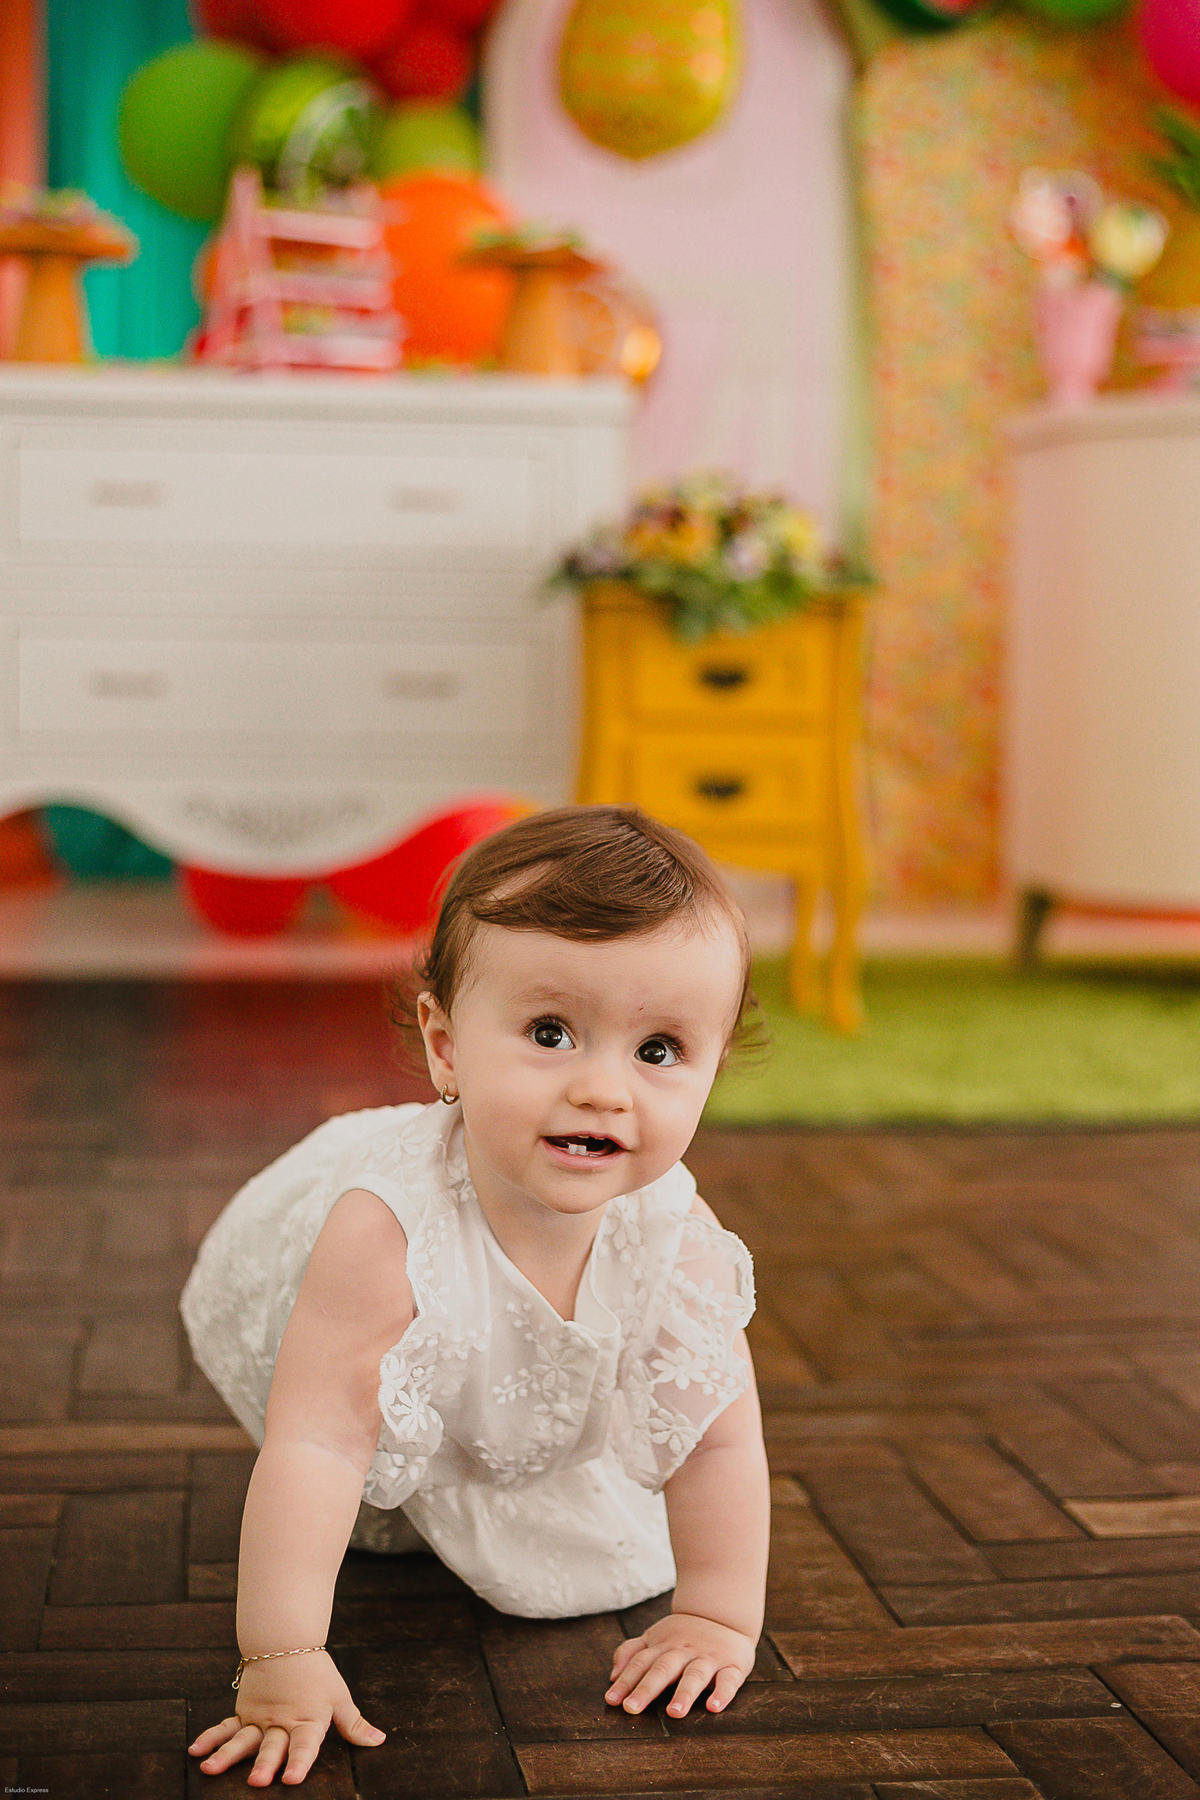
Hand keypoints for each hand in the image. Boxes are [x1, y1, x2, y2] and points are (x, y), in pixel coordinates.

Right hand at [188, 1650, 384, 1786]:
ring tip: (210, 1769)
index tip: (292, 1780)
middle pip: (271, 1746)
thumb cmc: (317, 1673)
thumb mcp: (339, 1697)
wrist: (286, 1642)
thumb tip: (379, 1741)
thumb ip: (354, 1725)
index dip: (299, 1762)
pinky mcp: (244, 1713)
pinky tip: (195, 1751)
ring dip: (227, 1755)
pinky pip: (225, 1727)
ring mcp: (259, 1718)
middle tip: (257, 1782)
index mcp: (308, 1720)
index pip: (305, 1745)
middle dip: (265, 1764)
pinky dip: (211, 1738)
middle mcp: (281, 1723)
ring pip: (242, 1739)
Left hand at [605, 1611, 755, 1718]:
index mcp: (663, 1646)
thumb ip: (631, 1653)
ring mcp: (708, 1657)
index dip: (626, 1680)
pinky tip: (714, 1707)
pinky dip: (722, 1693)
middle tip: (632, 1708)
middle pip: (663, 1669)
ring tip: (674, 1713)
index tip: (611, 1700)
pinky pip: (728, 1680)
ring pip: (695, 1675)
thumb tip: (612, 1676)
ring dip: (684, 1693)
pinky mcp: (732, 1665)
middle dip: (646, 1689)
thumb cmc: (683, 1634)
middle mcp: (683, 1651)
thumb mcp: (654, 1638)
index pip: (641, 1663)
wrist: (724, 1613)